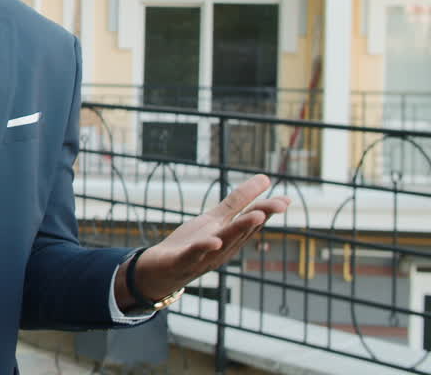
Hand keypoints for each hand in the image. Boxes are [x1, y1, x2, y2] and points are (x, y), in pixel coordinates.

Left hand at [115, 174, 290, 307]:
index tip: (287, 200)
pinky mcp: (182, 261)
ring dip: (240, 229)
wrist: (161, 270)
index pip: (251, 223)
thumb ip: (238, 201)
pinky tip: (215, 240)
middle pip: (242, 232)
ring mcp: (203, 257)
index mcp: (230, 237)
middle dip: (260, 217)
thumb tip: (265, 178)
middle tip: (280, 204)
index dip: (268, 210)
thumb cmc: (192, 244)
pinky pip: (194, 254)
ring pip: (224, 242)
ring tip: (256, 215)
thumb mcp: (215, 219)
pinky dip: (205, 247)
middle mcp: (222, 249)